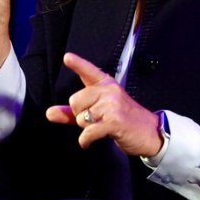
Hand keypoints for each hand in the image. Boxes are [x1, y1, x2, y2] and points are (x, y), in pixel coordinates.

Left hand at [45, 52, 163, 157]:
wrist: (150, 133)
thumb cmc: (123, 120)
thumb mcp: (99, 111)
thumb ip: (72, 112)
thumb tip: (49, 113)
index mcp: (106, 84)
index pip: (89, 71)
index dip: (77, 64)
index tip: (67, 57)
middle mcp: (109, 91)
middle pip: (75, 101)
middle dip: (80, 115)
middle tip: (96, 119)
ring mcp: (112, 106)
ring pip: (81, 118)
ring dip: (86, 128)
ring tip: (101, 127)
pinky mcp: (114, 122)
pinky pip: (88, 132)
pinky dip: (85, 141)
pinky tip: (89, 142)